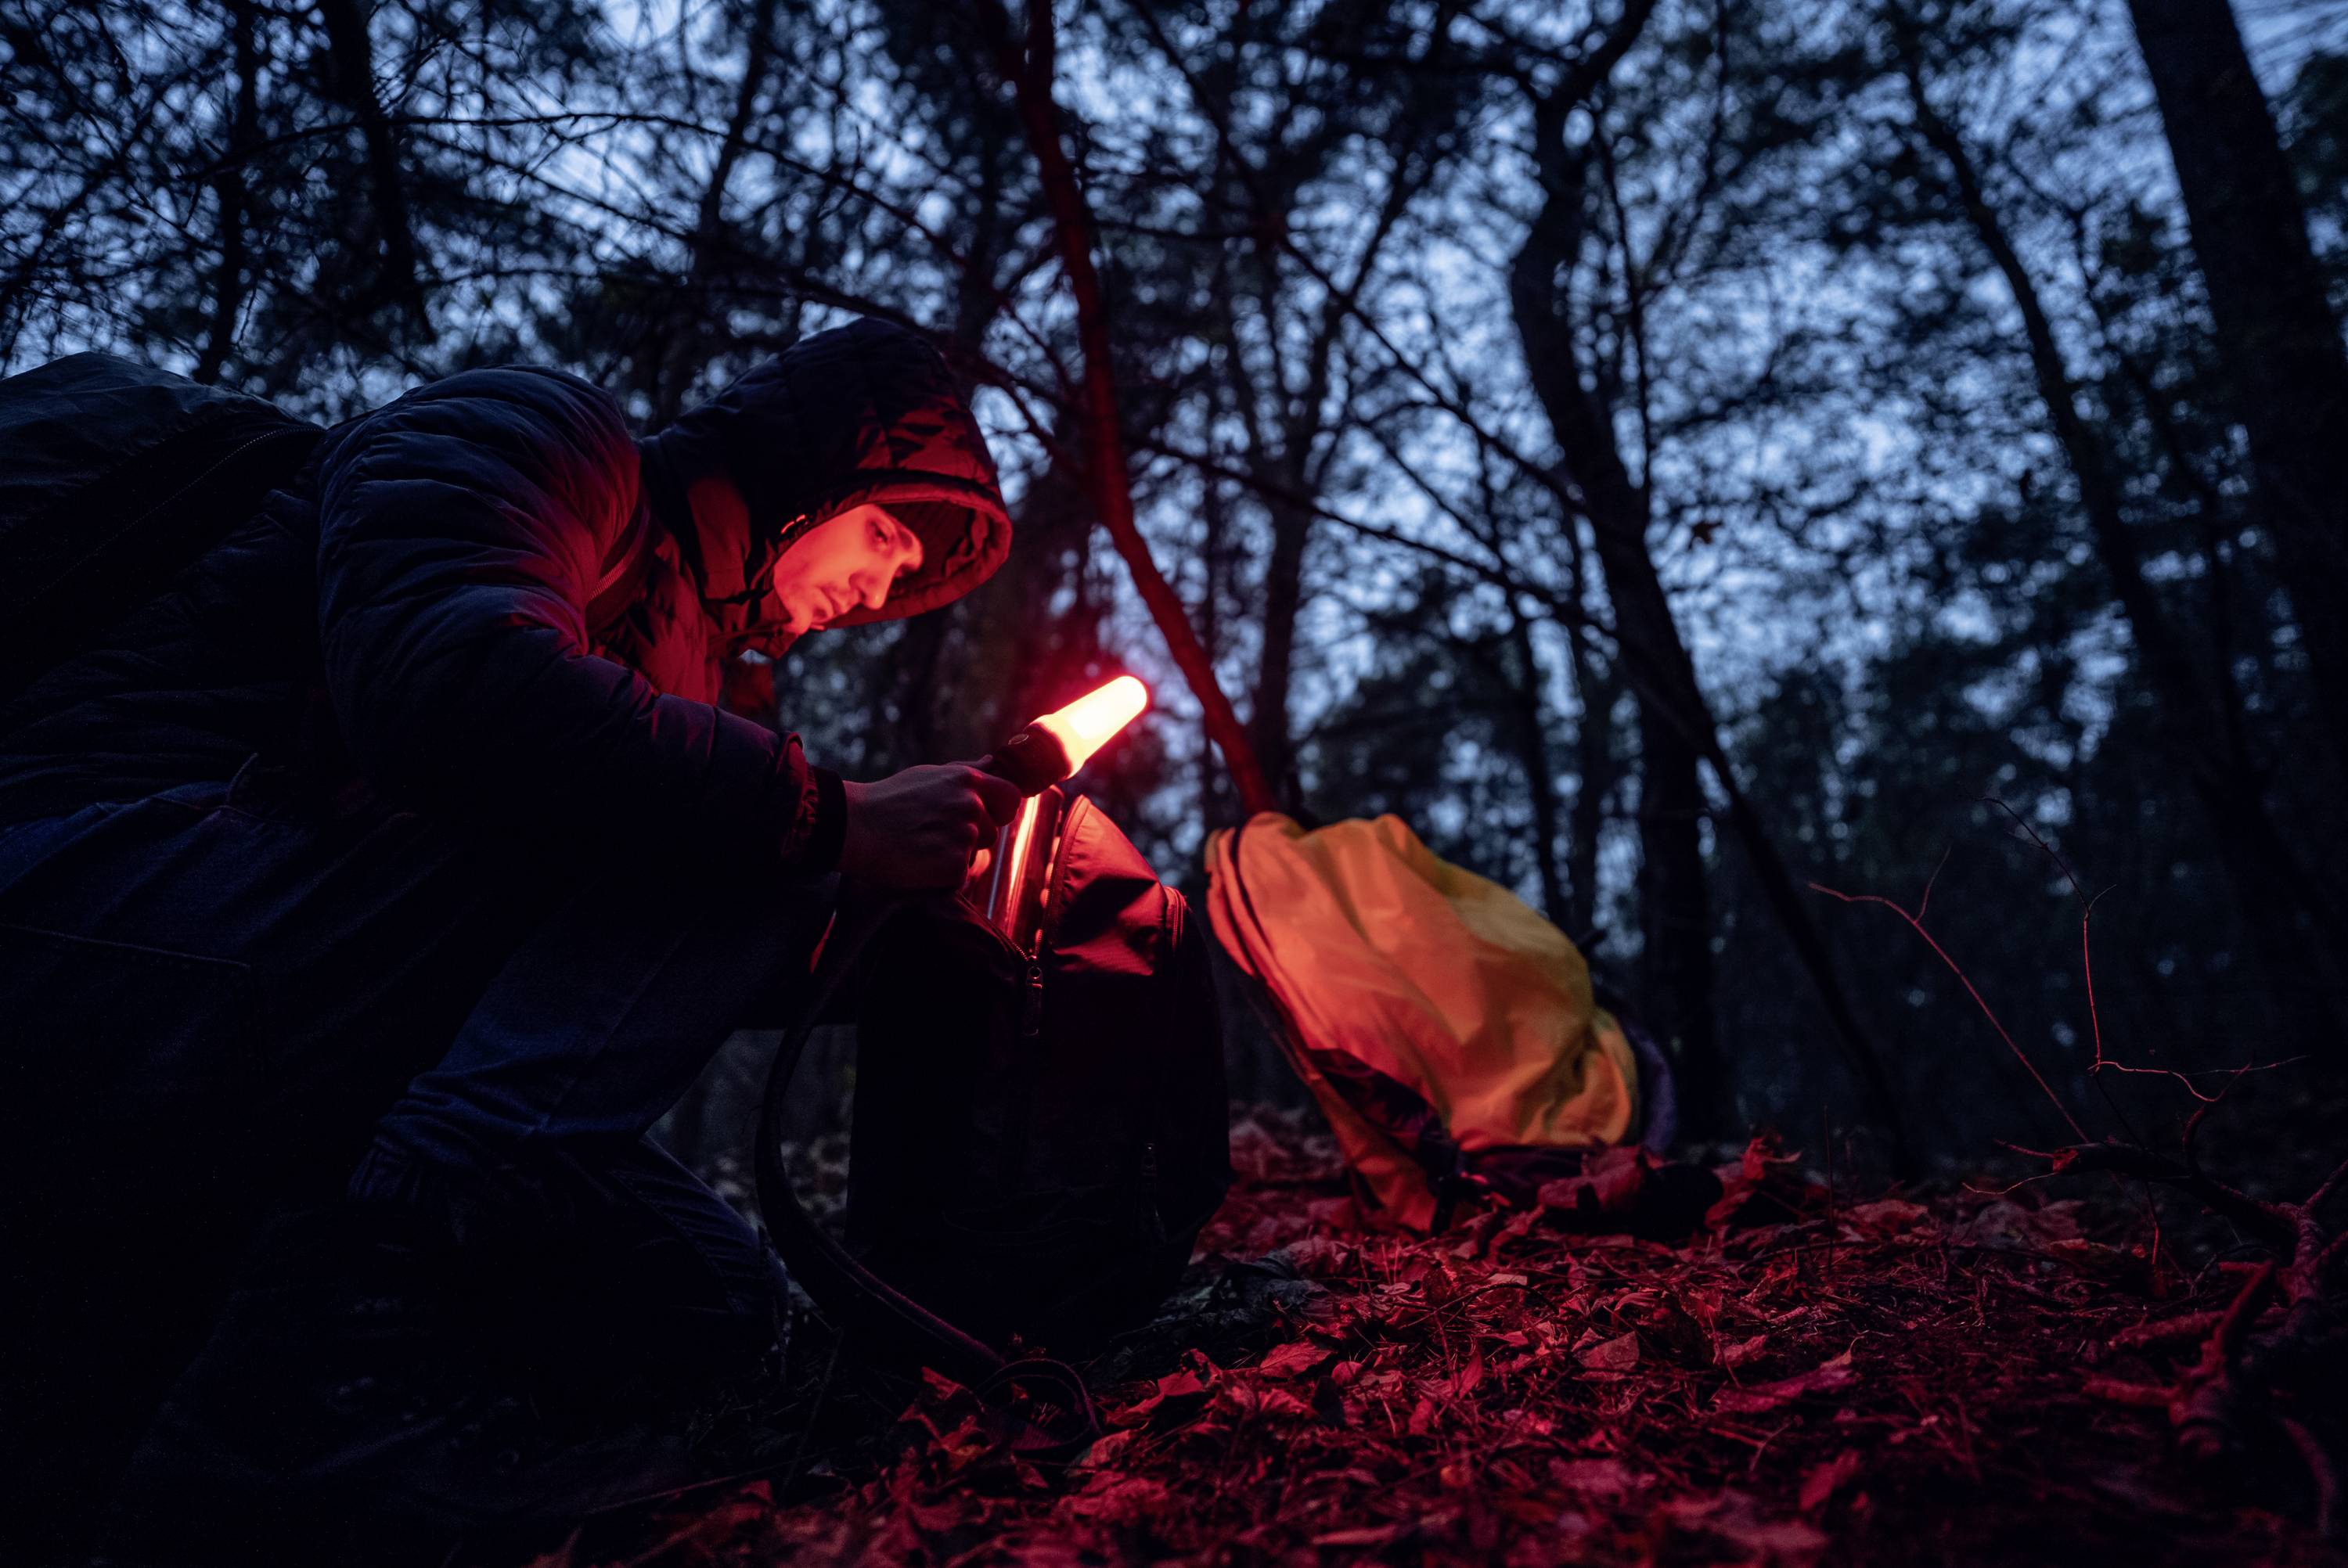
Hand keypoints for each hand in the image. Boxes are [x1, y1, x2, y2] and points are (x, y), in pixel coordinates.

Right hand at [837, 764, 1022, 889]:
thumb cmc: (887, 800)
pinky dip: (942, 876)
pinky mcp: (955, 866)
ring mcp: (964, 836)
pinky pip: (960, 876)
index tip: (983, 817)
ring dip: (954, 856)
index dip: (999, 810)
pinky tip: (918, 864)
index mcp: (968, 781)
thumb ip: (965, 771)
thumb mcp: (928, 775)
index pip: (1010, 797)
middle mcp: (971, 806)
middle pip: (991, 831)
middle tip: (933, 835)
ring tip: (921, 847)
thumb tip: (990, 762)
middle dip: (970, 836)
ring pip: (975, 855)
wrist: (854, 827)